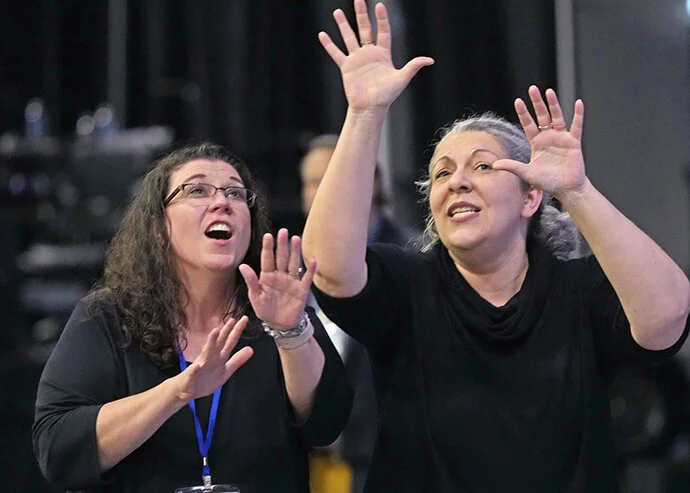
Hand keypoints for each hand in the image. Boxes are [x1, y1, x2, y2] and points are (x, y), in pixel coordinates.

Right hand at [177, 316, 253, 401]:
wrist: (186, 391)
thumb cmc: (205, 379)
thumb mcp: (225, 371)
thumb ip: (237, 360)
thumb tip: (250, 349)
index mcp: (219, 357)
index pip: (229, 342)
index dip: (237, 331)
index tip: (244, 319)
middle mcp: (210, 358)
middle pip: (219, 342)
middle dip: (226, 330)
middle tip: (233, 319)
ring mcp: (200, 365)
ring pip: (206, 353)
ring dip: (211, 342)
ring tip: (216, 331)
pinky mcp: (191, 376)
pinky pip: (193, 372)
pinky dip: (195, 369)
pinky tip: (198, 365)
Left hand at [239, 228, 315, 329]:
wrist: (281, 325)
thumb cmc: (266, 310)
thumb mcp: (255, 297)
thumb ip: (251, 281)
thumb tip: (242, 266)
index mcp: (267, 277)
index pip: (267, 259)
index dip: (268, 247)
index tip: (268, 235)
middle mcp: (280, 276)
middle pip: (281, 257)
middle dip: (282, 244)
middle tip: (283, 231)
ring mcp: (292, 281)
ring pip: (293, 263)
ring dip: (295, 252)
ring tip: (295, 238)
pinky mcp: (302, 290)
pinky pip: (306, 278)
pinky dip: (310, 270)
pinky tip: (312, 260)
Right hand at [318, 0, 433, 109]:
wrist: (370, 108)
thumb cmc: (387, 95)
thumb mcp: (402, 79)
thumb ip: (413, 66)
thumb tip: (430, 60)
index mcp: (383, 54)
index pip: (383, 31)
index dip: (381, 18)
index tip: (379, 5)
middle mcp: (369, 54)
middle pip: (364, 29)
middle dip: (361, 14)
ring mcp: (357, 59)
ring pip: (349, 37)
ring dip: (343, 24)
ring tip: (337, 11)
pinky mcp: (347, 67)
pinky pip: (336, 53)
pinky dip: (329, 45)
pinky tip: (322, 34)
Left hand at [492, 86, 587, 198]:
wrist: (566, 189)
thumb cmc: (547, 182)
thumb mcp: (527, 173)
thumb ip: (512, 166)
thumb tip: (494, 164)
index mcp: (536, 143)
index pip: (528, 124)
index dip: (523, 113)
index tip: (518, 100)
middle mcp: (548, 138)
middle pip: (541, 116)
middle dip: (537, 103)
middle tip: (532, 88)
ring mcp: (561, 138)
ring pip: (557, 117)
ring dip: (553, 104)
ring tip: (548, 91)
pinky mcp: (573, 142)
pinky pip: (576, 126)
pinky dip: (578, 115)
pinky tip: (578, 103)